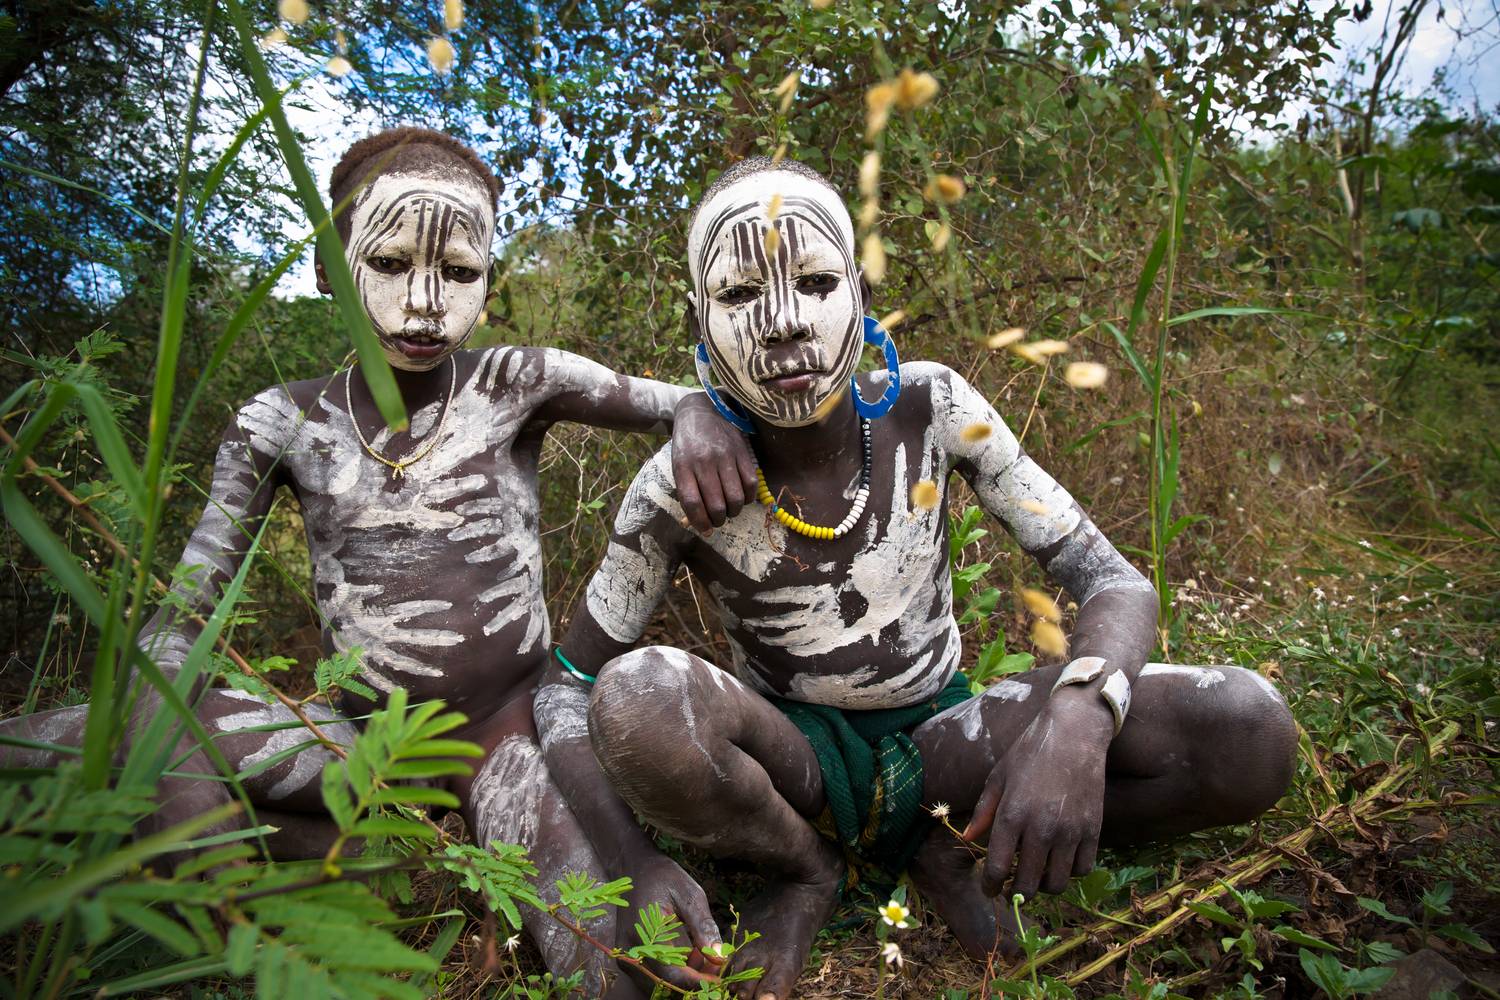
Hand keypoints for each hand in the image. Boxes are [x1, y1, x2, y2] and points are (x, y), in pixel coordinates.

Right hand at [622, 851, 723, 987]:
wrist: (633, 867)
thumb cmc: (664, 877)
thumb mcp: (690, 894)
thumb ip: (703, 927)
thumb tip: (720, 958)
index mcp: (645, 934)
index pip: (674, 975)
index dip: (700, 981)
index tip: (721, 978)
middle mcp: (630, 952)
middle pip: (667, 984)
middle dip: (694, 978)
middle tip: (715, 961)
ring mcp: (627, 956)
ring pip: (661, 982)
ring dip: (684, 975)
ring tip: (700, 951)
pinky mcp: (629, 957)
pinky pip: (654, 974)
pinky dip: (673, 970)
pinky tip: (687, 952)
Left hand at [671, 393, 756, 532]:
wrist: (700, 410)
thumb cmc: (687, 444)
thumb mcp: (679, 465)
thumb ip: (687, 490)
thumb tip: (699, 522)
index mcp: (683, 466)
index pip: (692, 503)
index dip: (700, 522)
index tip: (705, 530)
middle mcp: (704, 462)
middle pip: (717, 505)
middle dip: (718, 520)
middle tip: (718, 520)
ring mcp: (725, 456)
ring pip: (736, 498)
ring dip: (734, 512)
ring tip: (730, 510)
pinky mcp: (742, 452)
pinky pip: (751, 484)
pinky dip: (748, 498)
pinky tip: (742, 497)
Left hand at [961, 706, 1107, 899]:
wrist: (1074, 733)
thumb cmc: (1030, 752)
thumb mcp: (999, 777)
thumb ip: (983, 811)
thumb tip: (968, 838)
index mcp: (1012, 814)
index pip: (998, 868)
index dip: (991, 886)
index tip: (990, 889)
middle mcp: (1041, 828)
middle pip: (1028, 884)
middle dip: (1016, 894)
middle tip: (1012, 891)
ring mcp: (1070, 831)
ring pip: (1057, 883)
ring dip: (1044, 887)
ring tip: (1037, 877)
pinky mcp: (1093, 829)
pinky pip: (1082, 869)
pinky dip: (1070, 872)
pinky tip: (1060, 862)